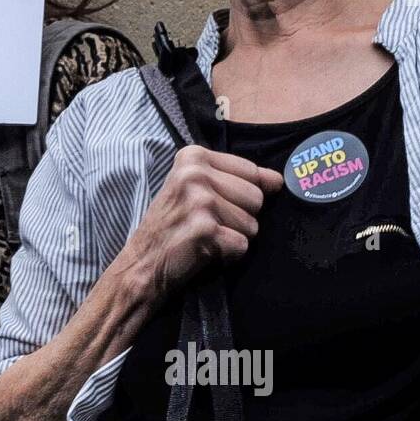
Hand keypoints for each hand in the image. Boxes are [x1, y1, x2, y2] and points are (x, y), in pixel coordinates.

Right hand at [119, 145, 282, 304]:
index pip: (252, 172)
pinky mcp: (204, 230)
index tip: (212, 205)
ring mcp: (199, 201)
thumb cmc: (172, 225)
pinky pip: (243, 245)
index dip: (240, 196)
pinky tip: (204, 251)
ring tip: (205, 237)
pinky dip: (228, 255)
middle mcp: (194, 173)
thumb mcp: (196, 189)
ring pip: (253, 224)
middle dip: (240, 218)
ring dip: (233, 237)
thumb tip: (278, 180)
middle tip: (207, 224)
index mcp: (193, 156)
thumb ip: (238, 179)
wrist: (141, 264)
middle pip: (256, 198)